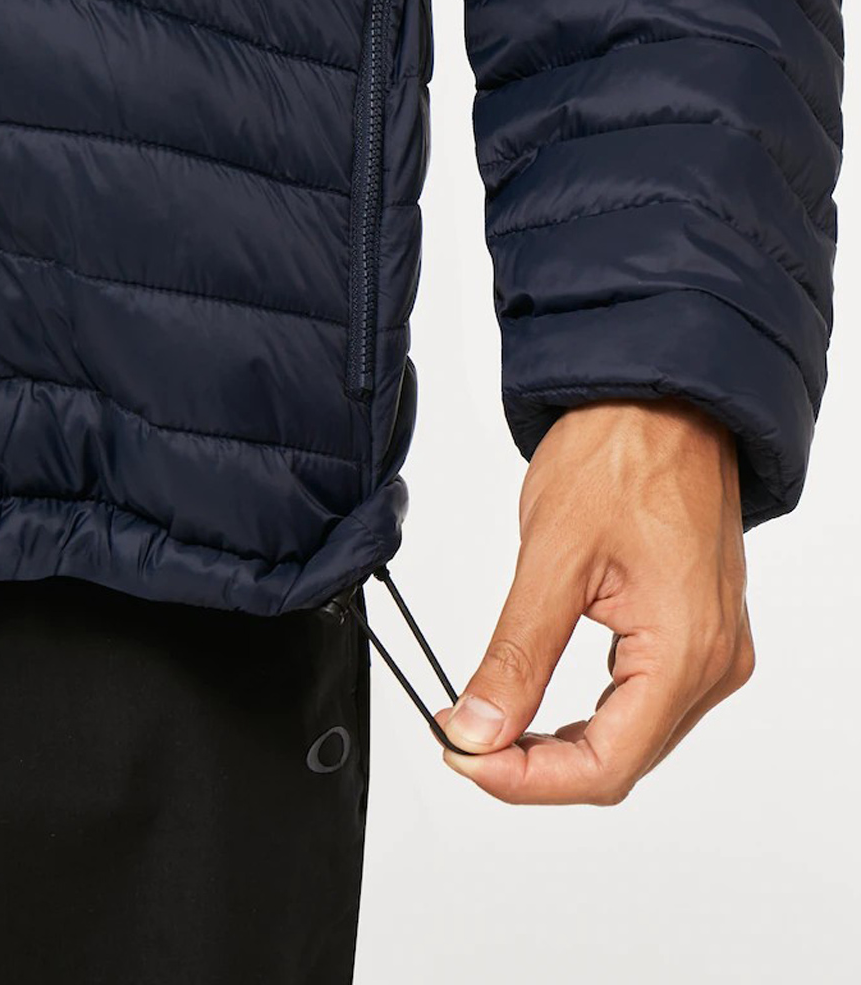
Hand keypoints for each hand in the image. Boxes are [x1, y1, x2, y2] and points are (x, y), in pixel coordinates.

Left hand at [435, 398, 754, 804]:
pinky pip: (643, 702)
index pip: (606, 765)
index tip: (463, 757)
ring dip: (558, 745)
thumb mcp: (553, 556)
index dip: (526, 780)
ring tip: (490, 723)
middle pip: (620, 762)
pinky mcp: (698, 632)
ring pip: (630, 739)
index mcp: (686, 648)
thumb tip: (479, 729)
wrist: (659, 397)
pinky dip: (587, 714)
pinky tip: (538, 702)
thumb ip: (516, 655)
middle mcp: (713, 662)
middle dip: (534, 765)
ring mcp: (712, 648)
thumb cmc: (622, 452)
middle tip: (464, 739)